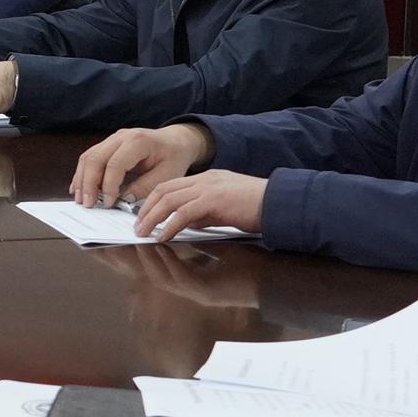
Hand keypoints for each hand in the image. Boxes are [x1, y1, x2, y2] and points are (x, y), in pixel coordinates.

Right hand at [73, 124, 208, 206]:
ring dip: (82, 180)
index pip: (115, 164)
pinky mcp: (107, 145)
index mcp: (138, 141)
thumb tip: (122, 198)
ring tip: (81, 200)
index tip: (109, 204)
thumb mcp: (167, 175)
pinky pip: (89, 158)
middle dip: (88, 184)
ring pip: (88, 157)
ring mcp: (112, 139)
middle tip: (88, 204)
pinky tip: (79, 189)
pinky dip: (82, 174)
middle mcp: (121, 137)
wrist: (175, 141)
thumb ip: (145, 187)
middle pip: (95, 158)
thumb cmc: (173, 157)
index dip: (109, 186)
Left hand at [131, 170, 267, 242]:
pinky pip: (184, 212)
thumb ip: (204, 214)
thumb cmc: (257, 208)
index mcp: (206, 179)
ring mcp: (209, 188)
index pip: (170, 186)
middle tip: (137, 227)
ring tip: (143, 233)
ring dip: (152, 218)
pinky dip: (170, 225)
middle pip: (164, 190)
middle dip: (146, 209)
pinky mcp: (215, 200)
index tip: (143, 217)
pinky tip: (163, 237)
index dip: (152, 201)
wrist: (280, 202)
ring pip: (169, 199)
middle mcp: (204, 180)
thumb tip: (186, 224)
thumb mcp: (224, 209)